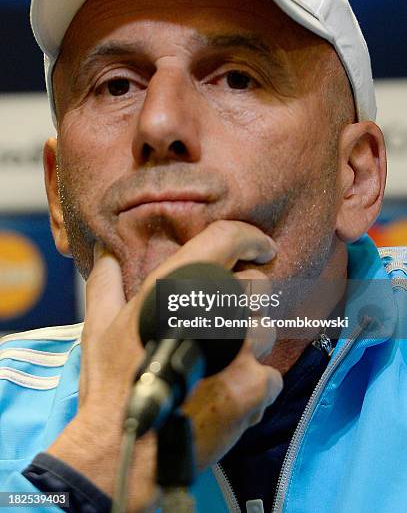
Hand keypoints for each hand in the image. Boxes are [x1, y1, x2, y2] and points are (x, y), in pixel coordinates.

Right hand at [46, 221, 281, 510]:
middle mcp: (213, 310)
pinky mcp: (254, 386)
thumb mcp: (98, 328)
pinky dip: (255, 386)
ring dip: (250, 346)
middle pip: (258, 285)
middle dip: (248, 300)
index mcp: (175, 288)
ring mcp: (238, 348)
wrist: (125, 449)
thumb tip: (107, 256)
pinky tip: (227, 396)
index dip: (250, 237)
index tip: (261, 247)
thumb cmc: (110, 386)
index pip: (227, 239)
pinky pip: (271, 375)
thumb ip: (105, 284)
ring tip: (221, 366)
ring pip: (267, 331)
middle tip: (226, 322)